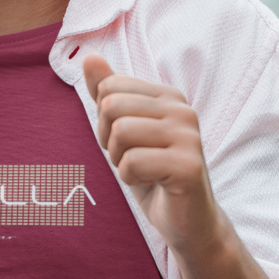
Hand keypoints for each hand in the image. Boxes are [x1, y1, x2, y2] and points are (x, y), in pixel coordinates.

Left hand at [83, 54, 222, 257]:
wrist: (187, 221)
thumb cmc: (153, 174)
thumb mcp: (124, 130)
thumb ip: (107, 93)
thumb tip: (89, 57)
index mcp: (168, 95)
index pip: (109, 87)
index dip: (104, 120)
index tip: (127, 142)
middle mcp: (182, 109)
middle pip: (112, 106)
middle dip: (110, 140)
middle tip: (132, 159)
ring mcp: (188, 135)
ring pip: (121, 132)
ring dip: (120, 160)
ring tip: (143, 170)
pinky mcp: (188, 165)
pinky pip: (133, 162)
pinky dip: (130, 177)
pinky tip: (152, 183)